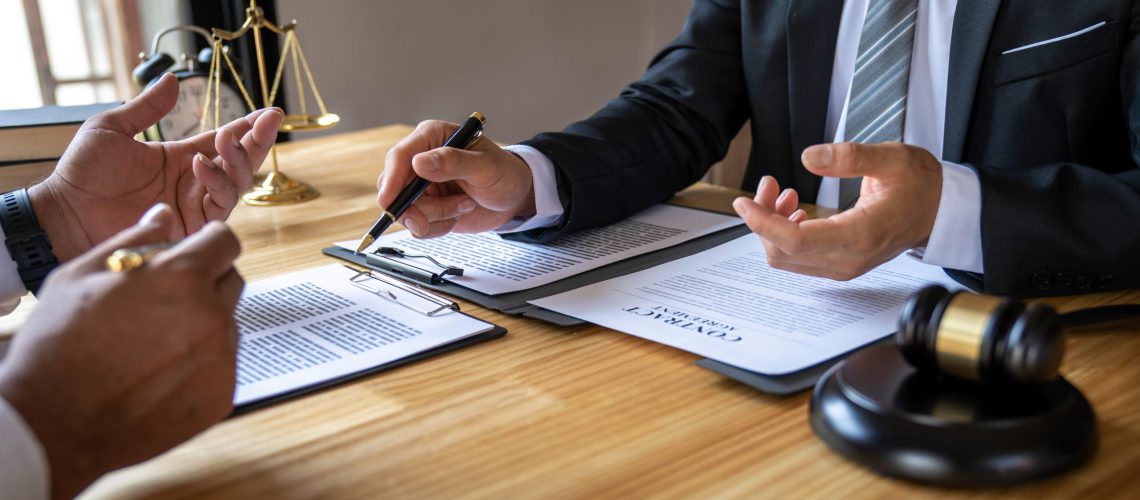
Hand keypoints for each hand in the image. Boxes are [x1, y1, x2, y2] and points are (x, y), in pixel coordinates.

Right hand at [0, 204, 242, 498]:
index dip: (209, 244)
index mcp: (181, 277)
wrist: (55, 424)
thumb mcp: (80, 276)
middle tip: (164, 301)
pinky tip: (160, 373)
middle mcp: (212, 315)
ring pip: (228, 325)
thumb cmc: (59, 346)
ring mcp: (221, 358)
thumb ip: (134, 239)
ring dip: (204, 324)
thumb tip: (164, 215)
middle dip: (206, 281)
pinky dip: (201, 364)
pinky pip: (223, 365)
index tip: (196, 252)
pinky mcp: (221, 395)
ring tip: (154, 342)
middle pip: (231, 281)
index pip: (226, 242)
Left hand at [29, 72, 282, 261]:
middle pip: (239, 163)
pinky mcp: (189, 227)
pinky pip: (218, 207)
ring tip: (224, 142)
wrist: (67, 212)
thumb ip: (146, 107)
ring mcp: (193, 206)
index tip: (270, 112)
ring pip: (236, 185)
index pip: (224, 142)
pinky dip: (216, 184)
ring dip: (237, 161)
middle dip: (258, 143)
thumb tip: (171, 78)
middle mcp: (193, 183)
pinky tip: (200, 165)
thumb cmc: (83, 173)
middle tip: (269, 122)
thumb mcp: (112, 128)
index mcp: (180, 158)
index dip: (248, 128)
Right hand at [377, 120, 535, 237]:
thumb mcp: (485, 165)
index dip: (391, 179)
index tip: (390, 201)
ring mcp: (421, 187)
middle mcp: (421, 161)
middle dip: (416, 208)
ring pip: (407, 211)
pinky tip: (459, 213)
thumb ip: (454, 162)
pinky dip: (439, 227)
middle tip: (441, 215)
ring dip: (437, 216)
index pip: (400, 157)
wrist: (514, 197)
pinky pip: (418, 226)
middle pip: (394, 188)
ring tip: (465, 204)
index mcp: (432, 138)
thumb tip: (420, 163)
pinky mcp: (426, 208)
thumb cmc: (504, 172)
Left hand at [731, 142, 942, 279]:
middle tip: (769, 184)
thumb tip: (809, 158)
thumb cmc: (921, 185)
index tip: (744, 202)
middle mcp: (848, 259)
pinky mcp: (840, 264)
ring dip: (773, 226)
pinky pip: (799, 257)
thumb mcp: (891, 159)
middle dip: (764, 218)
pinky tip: (794, 209)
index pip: (794, 241)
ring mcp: (843, 266)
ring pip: (786, 258)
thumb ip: (850, 157)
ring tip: (783, 193)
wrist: (941, 211)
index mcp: (859, 235)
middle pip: (782, 252)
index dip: (762, 223)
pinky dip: (785, 234)